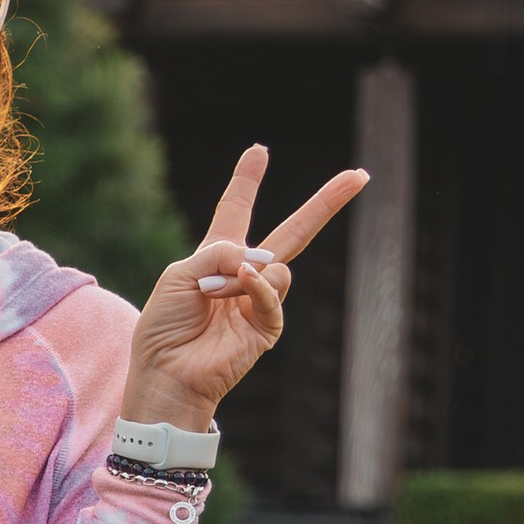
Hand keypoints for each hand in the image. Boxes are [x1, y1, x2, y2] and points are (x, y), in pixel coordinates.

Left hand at [122, 144, 369, 430]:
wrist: (166, 374)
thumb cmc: (164, 328)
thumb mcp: (178, 275)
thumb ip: (216, 253)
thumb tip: (260, 260)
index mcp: (215, 258)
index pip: (236, 211)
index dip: (247, 181)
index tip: (259, 150)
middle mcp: (243, 276)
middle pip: (293, 232)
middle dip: (326, 203)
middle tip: (359, 176)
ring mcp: (259, 300)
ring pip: (277, 264)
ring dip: (242, 272)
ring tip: (214, 294)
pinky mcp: (267, 326)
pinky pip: (275, 293)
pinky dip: (257, 286)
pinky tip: (240, 286)